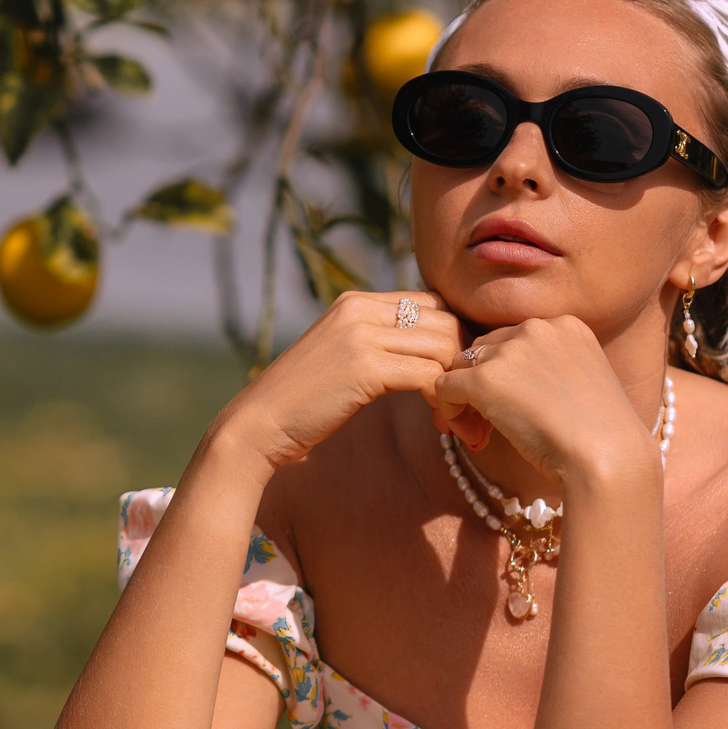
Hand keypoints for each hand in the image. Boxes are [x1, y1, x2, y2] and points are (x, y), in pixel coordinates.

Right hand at [214, 291, 464, 470]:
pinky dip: (444, 403)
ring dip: (460, 388)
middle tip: (468, 404)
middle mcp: (360, 309)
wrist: (259, 424)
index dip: (455, 340)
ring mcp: (361, 335)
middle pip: (446, 320)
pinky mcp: (364, 367)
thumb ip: (378, 342)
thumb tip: (429, 350)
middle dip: (466, 363)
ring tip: (456, 421)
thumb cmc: (303, 402)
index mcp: (356, 302)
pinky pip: (429, 376)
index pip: (433, 302)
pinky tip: (441, 426)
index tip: (458, 379)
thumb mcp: (342, 356)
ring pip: (444, 347)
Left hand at [428, 316, 656, 488]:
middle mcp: (537, 328)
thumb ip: (549, 372)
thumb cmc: (604, 437)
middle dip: (482, 386)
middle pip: (484, 350)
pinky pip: (444, 387)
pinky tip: (473, 439)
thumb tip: (510, 388)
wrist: (609, 457)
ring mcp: (510, 351)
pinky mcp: (485, 379)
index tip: (518, 411)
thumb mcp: (584, 386)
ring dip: (466, 401)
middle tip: (491, 427)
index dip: (507, 376)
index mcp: (566, 326)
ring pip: (461, 367)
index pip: (514, 341)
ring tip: (483, 435)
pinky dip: (450, 413)